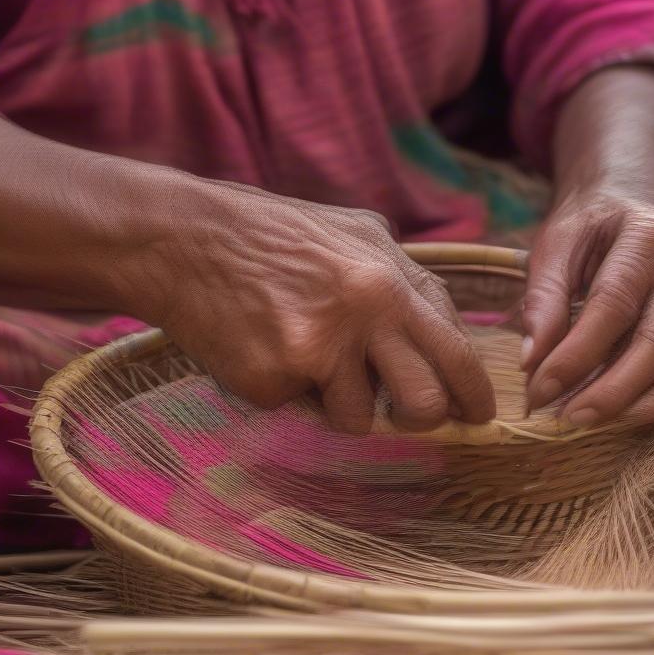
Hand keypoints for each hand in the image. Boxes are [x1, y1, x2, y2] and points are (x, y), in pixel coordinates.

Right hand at [134, 180, 495, 433]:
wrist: (180, 240)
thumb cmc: (272, 234)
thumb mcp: (357, 234)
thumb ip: (408, 281)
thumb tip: (449, 335)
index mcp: (389, 279)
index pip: (456, 353)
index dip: (471, 394)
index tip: (473, 414)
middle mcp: (362, 315)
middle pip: (424, 404)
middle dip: (419, 419)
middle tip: (400, 412)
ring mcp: (314, 352)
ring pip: (357, 420)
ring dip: (338, 402)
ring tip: (303, 353)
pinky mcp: (270, 382)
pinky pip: (299, 411)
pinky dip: (287, 392)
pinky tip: (262, 347)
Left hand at [521, 188, 653, 430]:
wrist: (632, 202)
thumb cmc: (589, 227)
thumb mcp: (554, 244)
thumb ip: (542, 298)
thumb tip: (532, 361)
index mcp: (651, 236)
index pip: (613, 306)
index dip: (575, 355)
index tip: (539, 390)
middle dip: (610, 391)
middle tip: (565, 418)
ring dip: (643, 406)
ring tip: (593, 421)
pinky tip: (633, 420)